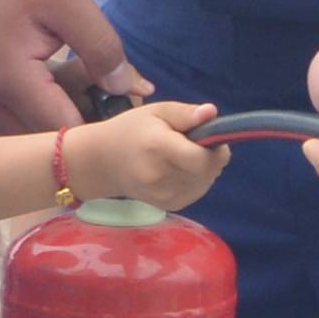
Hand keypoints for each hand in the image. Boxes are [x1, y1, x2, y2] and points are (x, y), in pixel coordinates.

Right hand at [0, 0, 136, 134]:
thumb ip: (102, 47)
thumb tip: (127, 90)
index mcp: (5, 78)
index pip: (62, 128)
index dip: (100, 124)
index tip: (125, 106)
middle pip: (43, 140)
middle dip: (78, 123)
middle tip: (102, 90)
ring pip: (24, 138)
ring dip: (54, 121)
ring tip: (75, 84)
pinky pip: (6, 127)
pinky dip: (33, 116)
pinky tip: (50, 86)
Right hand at [62, 98, 225, 215]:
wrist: (102, 163)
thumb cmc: (131, 131)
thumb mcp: (156, 111)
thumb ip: (186, 113)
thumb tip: (212, 112)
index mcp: (158, 148)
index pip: (203, 159)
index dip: (216, 149)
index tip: (210, 137)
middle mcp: (161, 176)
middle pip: (208, 172)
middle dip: (211, 157)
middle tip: (193, 143)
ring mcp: (164, 196)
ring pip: (206, 182)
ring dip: (204, 168)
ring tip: (182, 156)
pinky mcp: (168, 206)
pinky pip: (197, 191)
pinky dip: (196, 180)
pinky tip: (179, 169)